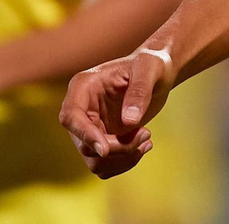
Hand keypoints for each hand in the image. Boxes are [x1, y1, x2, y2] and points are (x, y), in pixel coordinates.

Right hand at [60, 47, 172, 178]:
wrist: (158, 75)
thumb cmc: (152, 63)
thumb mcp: (150, 69)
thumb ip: (139, 92)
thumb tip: (129, 122)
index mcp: (83, 86)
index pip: (70, 116)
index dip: (84, 135)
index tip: (105, 150)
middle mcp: (81, 109)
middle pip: (85, 145)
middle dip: (117, 148)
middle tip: (146, 134)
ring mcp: (90, 128)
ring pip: (94, 160)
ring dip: (123, 158)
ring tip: (146, 140)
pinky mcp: (102, 141)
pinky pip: (105, 165)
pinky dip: (124, 162)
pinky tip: (143, 146)